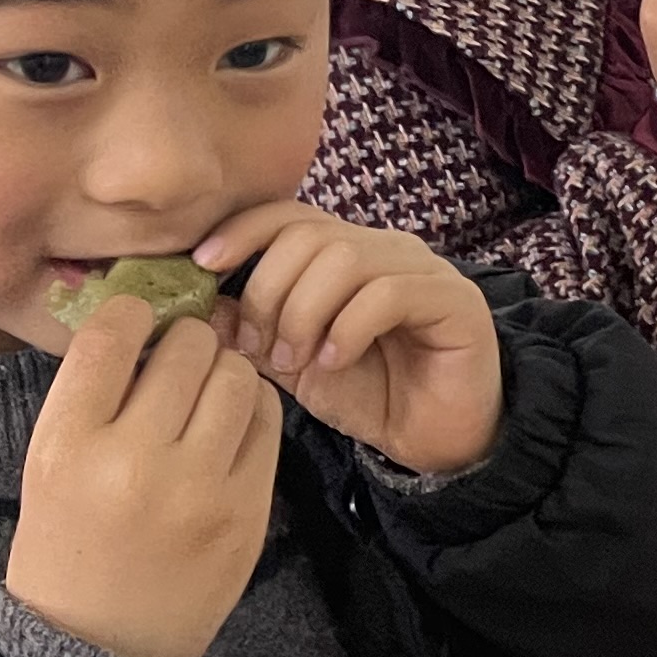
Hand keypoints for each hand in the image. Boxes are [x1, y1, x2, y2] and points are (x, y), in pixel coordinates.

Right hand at [5, 302, 281, 656]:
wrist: (101, 643)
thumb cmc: (68, 542)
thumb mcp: (49, 464)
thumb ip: (92, 396)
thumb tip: (146, 320)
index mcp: (68, 444)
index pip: (111, 335)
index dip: (132, 313)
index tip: (139, 321)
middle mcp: (133, 459)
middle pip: (187, 347)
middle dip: (187, 341)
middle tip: (180, 359)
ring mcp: (198, 487)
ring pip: (236, 376)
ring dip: (225, 370)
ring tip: (207, 390)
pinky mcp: (247, 509)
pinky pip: (268, 422)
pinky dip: (253, 408)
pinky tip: (232, 423)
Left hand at [198, 201, 502, 477]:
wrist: (436, 441)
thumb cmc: (371, 396)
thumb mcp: (294, 366)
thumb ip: (253, 333)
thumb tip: (205, 306)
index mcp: (347, 253)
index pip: (291, 215)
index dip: (243, 230)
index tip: (202, 264)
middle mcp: (386, 249)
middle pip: (310, 235)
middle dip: (269, 290)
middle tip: (258, 346)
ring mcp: (424, 271)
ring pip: (345, 259)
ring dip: (304, 312)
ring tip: (296, 360)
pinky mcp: (454, 301)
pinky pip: (388, 293)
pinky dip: (347, 327)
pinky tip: (335, 361)